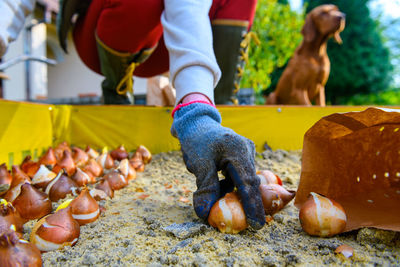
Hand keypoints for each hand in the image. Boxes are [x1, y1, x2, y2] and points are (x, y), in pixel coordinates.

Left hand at [171, 102, 264, 229]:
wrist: (196, 123)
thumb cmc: (196, 140)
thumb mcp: (199, 164)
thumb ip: (205, 188)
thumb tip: (206, 212)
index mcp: (238, 151)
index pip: (248, 183)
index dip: (252, 206)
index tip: (256, 224)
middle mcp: (247, 151)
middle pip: (250, 183)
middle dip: (246, 203)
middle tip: (245, 222)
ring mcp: (246, 152)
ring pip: (243, 180)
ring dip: (233, 192)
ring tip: (217, 193)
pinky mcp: (242, 155)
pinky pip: (239, 175)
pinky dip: (230, 184)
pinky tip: (219, 183)